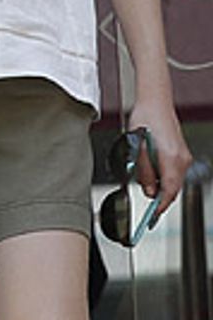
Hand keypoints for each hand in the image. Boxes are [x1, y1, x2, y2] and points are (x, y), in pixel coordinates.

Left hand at [129, 97, 192, 218]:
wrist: (155, 103)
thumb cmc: (145, 120)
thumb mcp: (136, 148)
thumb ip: (143, 172)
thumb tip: (148, 191)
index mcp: (172, 159)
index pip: (169, 191)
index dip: (161, 206)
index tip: (153, 217)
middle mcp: (182, 160)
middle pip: (173, 188)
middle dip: (160, 198)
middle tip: (147, 207)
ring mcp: (184, 156)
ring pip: (173, 181)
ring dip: (160, 186)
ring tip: (145, 185)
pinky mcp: (181, 153)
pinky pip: (173, 172)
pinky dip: (163, 177)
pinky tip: (151, 174)